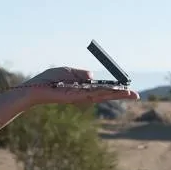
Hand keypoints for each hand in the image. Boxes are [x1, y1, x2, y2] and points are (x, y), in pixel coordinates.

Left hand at [21, 67, 139, 105]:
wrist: (34, 88)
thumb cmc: (48, 80)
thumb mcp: (67, 72)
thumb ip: (80, 73)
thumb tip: (92, 76)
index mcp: (82, 88)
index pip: (102, 90)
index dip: (114, 90)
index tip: (127, 89)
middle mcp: (83, 95)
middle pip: (106, 95)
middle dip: (121, 95)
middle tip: (136, 95)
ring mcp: (80, 97)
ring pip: (102, 96)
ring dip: (117, 95)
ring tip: (131, 95)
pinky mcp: (74, 97)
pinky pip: (91, 94)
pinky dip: (104, 92)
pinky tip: (115, 92)